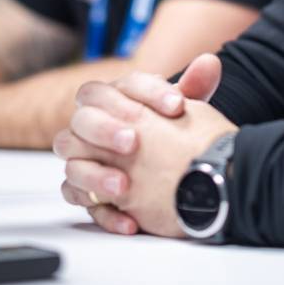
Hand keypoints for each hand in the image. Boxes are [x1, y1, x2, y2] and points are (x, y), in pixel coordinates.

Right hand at [54, 54, 228, 236]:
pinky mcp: (86, 193)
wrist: (162, 163)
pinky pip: (82, 204)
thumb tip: (210, 62)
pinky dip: (106, 215)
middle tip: (133, 141)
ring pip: (73, 164)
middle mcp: (92, 125)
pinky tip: (130, 221)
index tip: (177, 105)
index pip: (121, 85)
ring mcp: (85, 160)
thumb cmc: (167, 128)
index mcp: (116, 97)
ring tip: (124, 186)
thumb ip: (194, 87)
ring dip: (96, 175)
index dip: (148, 92)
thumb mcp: (180, 110)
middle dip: (106, 129)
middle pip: (83, 120)